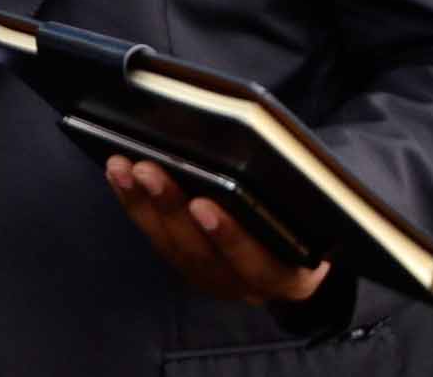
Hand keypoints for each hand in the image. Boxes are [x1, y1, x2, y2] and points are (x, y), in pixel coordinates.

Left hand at [107, 157, 329, 305]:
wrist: (301, 248)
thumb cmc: (310, 218)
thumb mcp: (313, 211)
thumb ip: (290, 192)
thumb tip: (253, 146)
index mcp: (293, 277)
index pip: (262, 264)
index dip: (231, 237)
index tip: (203, 205)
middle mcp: (248, 286)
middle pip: (203, 255)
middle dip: (171, 209)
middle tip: (148, 171)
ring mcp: (213, 278)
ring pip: (172, 246)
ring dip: (142, 203)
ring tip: (123, 166)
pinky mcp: (186, 264)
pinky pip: (155, 237)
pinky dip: (134, 203)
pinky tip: (119, 173)